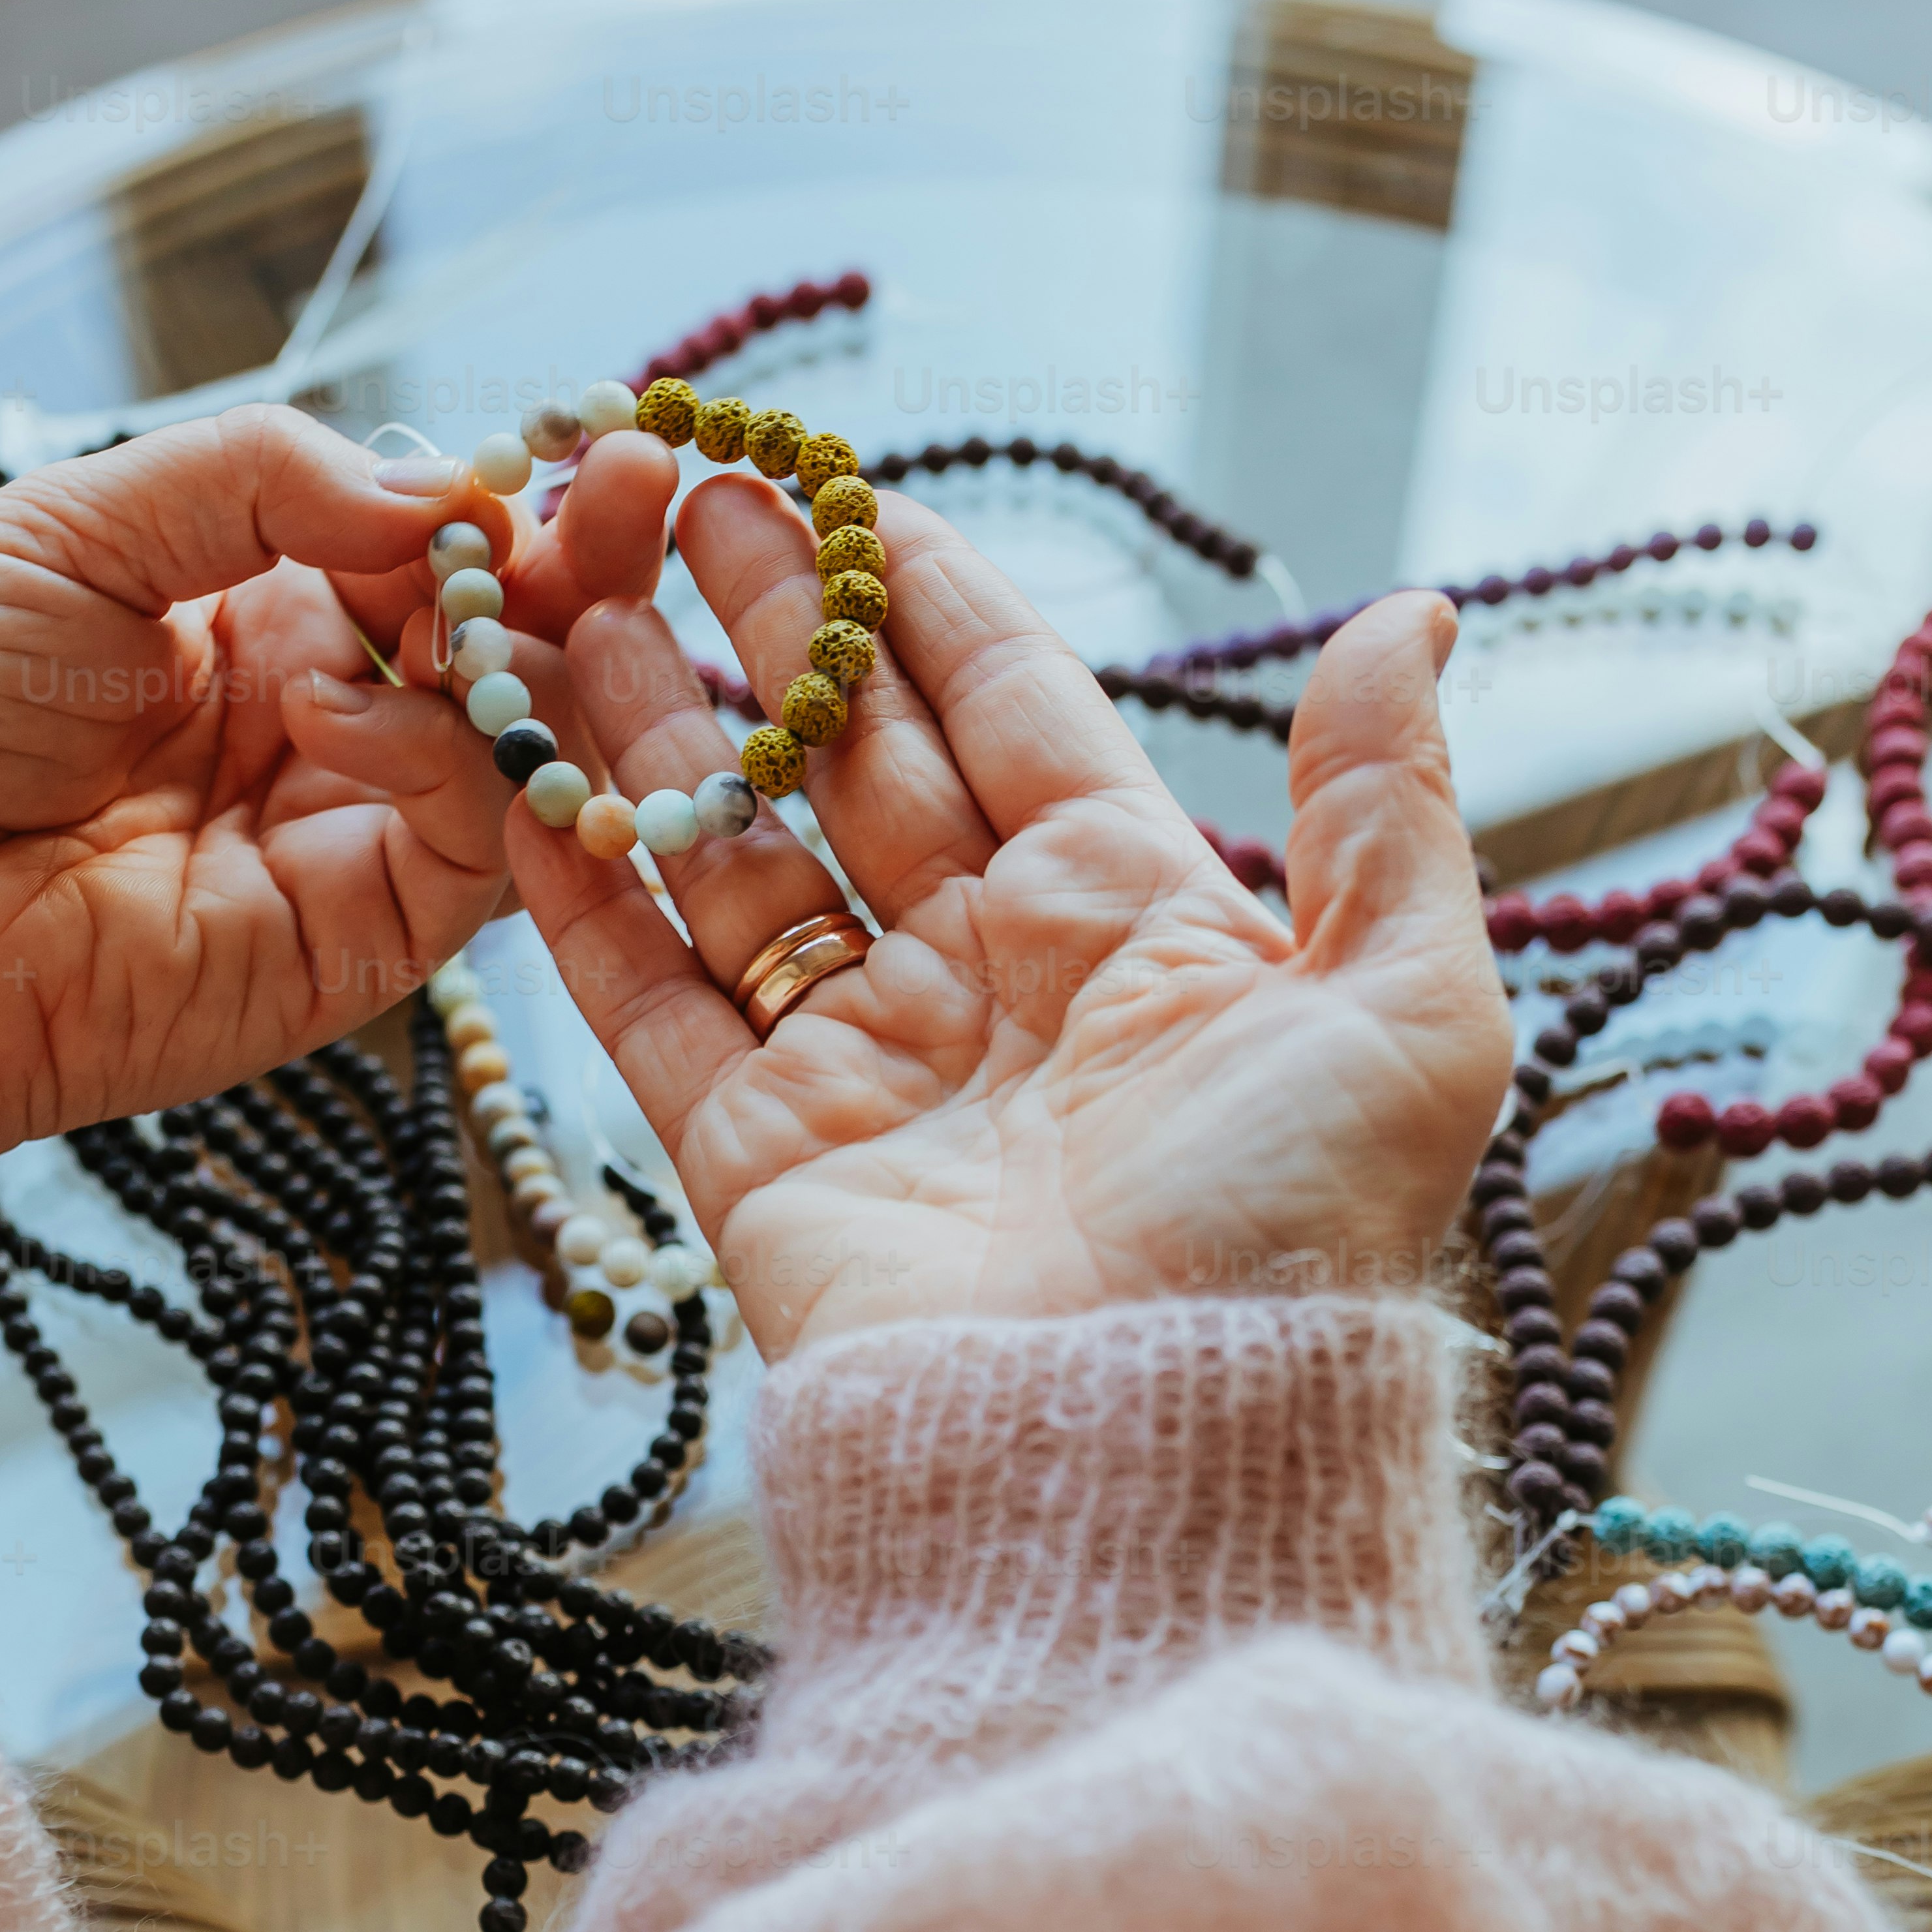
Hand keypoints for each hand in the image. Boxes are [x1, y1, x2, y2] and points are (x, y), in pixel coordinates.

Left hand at [0, 406, 678, 1305]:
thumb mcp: (79, 526)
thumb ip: (260, 483)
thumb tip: (440, 489)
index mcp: (263, 615)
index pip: (439, 548)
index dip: (511, 496)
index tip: (580, 438)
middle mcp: (333, 721)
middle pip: (515, 642)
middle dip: (580, 561)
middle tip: (640, 485)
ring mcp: (356, 833)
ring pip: (523, 744)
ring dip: (527, 652)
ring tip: (496, 587)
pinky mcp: (362, 939)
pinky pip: (471, 844)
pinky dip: (435, 759)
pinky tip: (336, 711)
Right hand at [504, 482, 1512, 1356]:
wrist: (1163, 1455)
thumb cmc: (1304, 1239)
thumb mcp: (1407, 1007)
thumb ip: (1389, 806)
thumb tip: (1416, 616)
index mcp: (1136, 921)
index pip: (1009, 708)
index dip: (920, 593)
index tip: (837, 477)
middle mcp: (990, 978)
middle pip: (849, 760)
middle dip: (758, 622)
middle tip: (662, 486)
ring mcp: (866, 1066)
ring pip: (731, 854)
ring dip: (645, 724)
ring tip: (556, 587)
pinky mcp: (758, 1159)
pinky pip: (650, 1003)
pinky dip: (581, 894)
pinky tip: (514, 776)